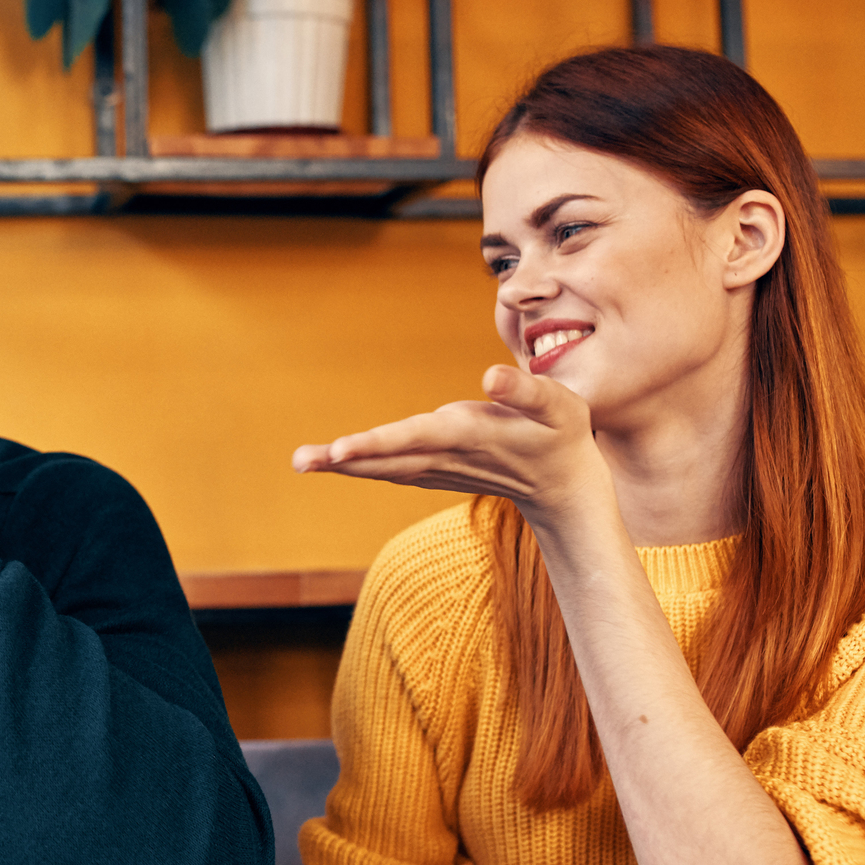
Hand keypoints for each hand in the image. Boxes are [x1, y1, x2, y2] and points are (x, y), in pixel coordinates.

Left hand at [291, 365, 608, 521]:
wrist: (565, 487)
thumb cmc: (564, 435)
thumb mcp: (559, 406)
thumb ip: (525, 392)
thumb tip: (489, 377)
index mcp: (469, 435)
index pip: (413, 439)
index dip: (376, 444)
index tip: (340, 451)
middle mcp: (446, 455)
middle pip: (385, 458)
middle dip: (341, 459)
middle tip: (299, 460)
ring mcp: (438, 467)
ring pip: (383, 466)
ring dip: (343, 464)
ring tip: (303, 461)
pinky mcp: (436, 470)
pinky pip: (391, 468)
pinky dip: (362, 465)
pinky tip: (336, 462)